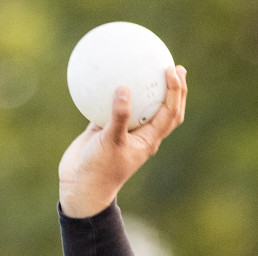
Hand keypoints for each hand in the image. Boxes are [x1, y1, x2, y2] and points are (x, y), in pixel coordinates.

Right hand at [59, 65, 187, 217]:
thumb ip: (119, 117)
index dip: (176, 92)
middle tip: (175, 67)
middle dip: (174, 90)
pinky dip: (112, 92)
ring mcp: (124, 132)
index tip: (174, 71)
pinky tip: (106, 75)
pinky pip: (111, 106)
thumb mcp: (110, 142)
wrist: (80, 187)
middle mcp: (141, 135)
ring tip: (149, 67)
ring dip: (149, 89)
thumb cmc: (100, 169)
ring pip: (141, 107)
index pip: (170, 113)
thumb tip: (124, 88)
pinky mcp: (105, 128)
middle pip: (165, 109)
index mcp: (149, 139)